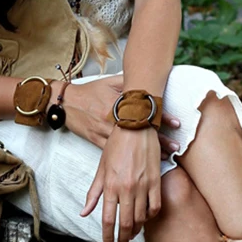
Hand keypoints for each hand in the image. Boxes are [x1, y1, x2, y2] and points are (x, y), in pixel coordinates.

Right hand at [63, 77, 181, 158]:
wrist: (65, 102)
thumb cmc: (90, 91)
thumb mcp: (109, 82)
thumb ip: (128, 82)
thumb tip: (147, 77)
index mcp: (116, 104)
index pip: (144, 111)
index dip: (161, 116)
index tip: (176, 123)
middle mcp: (111, 120)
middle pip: (140, 131)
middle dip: (160, 141)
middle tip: (176, 148)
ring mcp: (104, 132)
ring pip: (130, 145)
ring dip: (148, 152)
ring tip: (166, 159)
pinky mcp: (97, 141)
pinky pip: (115, 152)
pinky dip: (129, 158)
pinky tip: (140, 164)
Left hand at [79, 124, 161, 241]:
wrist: (135, 127)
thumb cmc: (116, 146)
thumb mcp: (101, 169)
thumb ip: (93, 193)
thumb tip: (84, 213)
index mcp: (110, 185)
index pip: (107, 219)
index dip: (108, 237)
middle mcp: (125, 188)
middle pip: (125, 223)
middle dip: (123, 239)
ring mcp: (142, 186)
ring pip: (140, 218)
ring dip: (136, 229)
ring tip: (132, 233)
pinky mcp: (155, 181)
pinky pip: (155, 206)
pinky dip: (150, 216)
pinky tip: (146, 218)